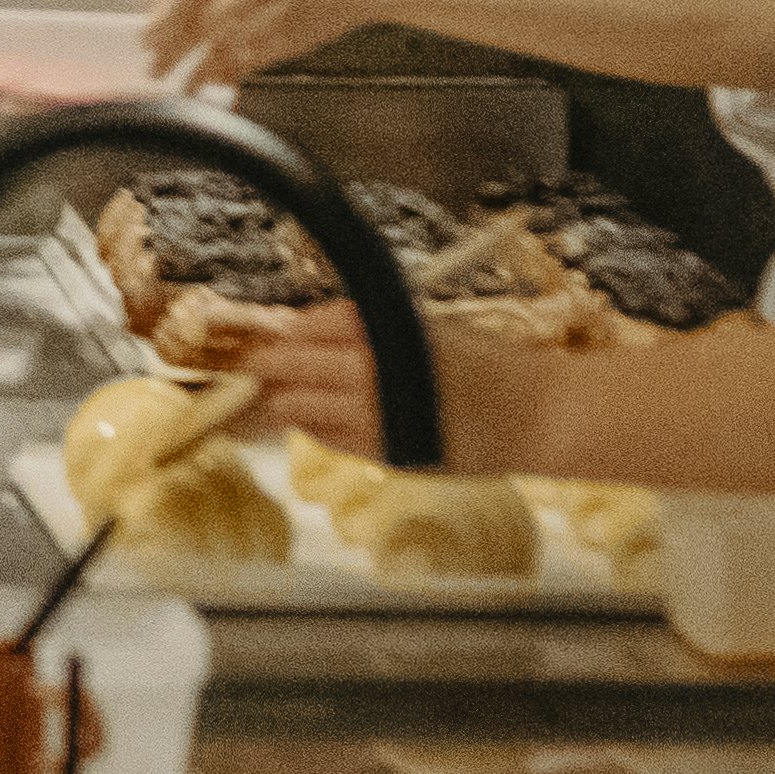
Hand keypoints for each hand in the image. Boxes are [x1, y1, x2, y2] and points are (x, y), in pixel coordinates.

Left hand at [146, 0, 400, 83]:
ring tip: (183, 87)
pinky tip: (222, 82)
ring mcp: (264, 14)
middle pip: (193, 29)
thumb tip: (185, 8)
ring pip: (218, 52)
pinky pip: (247, 62)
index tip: (145, 39)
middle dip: (171, 53)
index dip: (159, 23)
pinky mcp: (283, 39)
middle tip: (154, 67)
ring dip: (198, 74)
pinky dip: (232, 74)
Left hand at [158, 282, 557, 478]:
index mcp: (383, 324)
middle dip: (258, 372)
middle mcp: (372, 364)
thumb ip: (366, 333)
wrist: (536, 413)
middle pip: (286, 365)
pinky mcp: (386, 450)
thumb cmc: (485, 364)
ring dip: (277, 405)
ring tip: (260, 406)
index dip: (281, 337)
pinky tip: (311, 423)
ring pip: (297, 408)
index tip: (263, 343)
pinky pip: (329, 438)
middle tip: (239, 378)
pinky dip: (314, 428)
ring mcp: (377, 411)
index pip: (307, 326)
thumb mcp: (423, 329)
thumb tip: (303, 338)